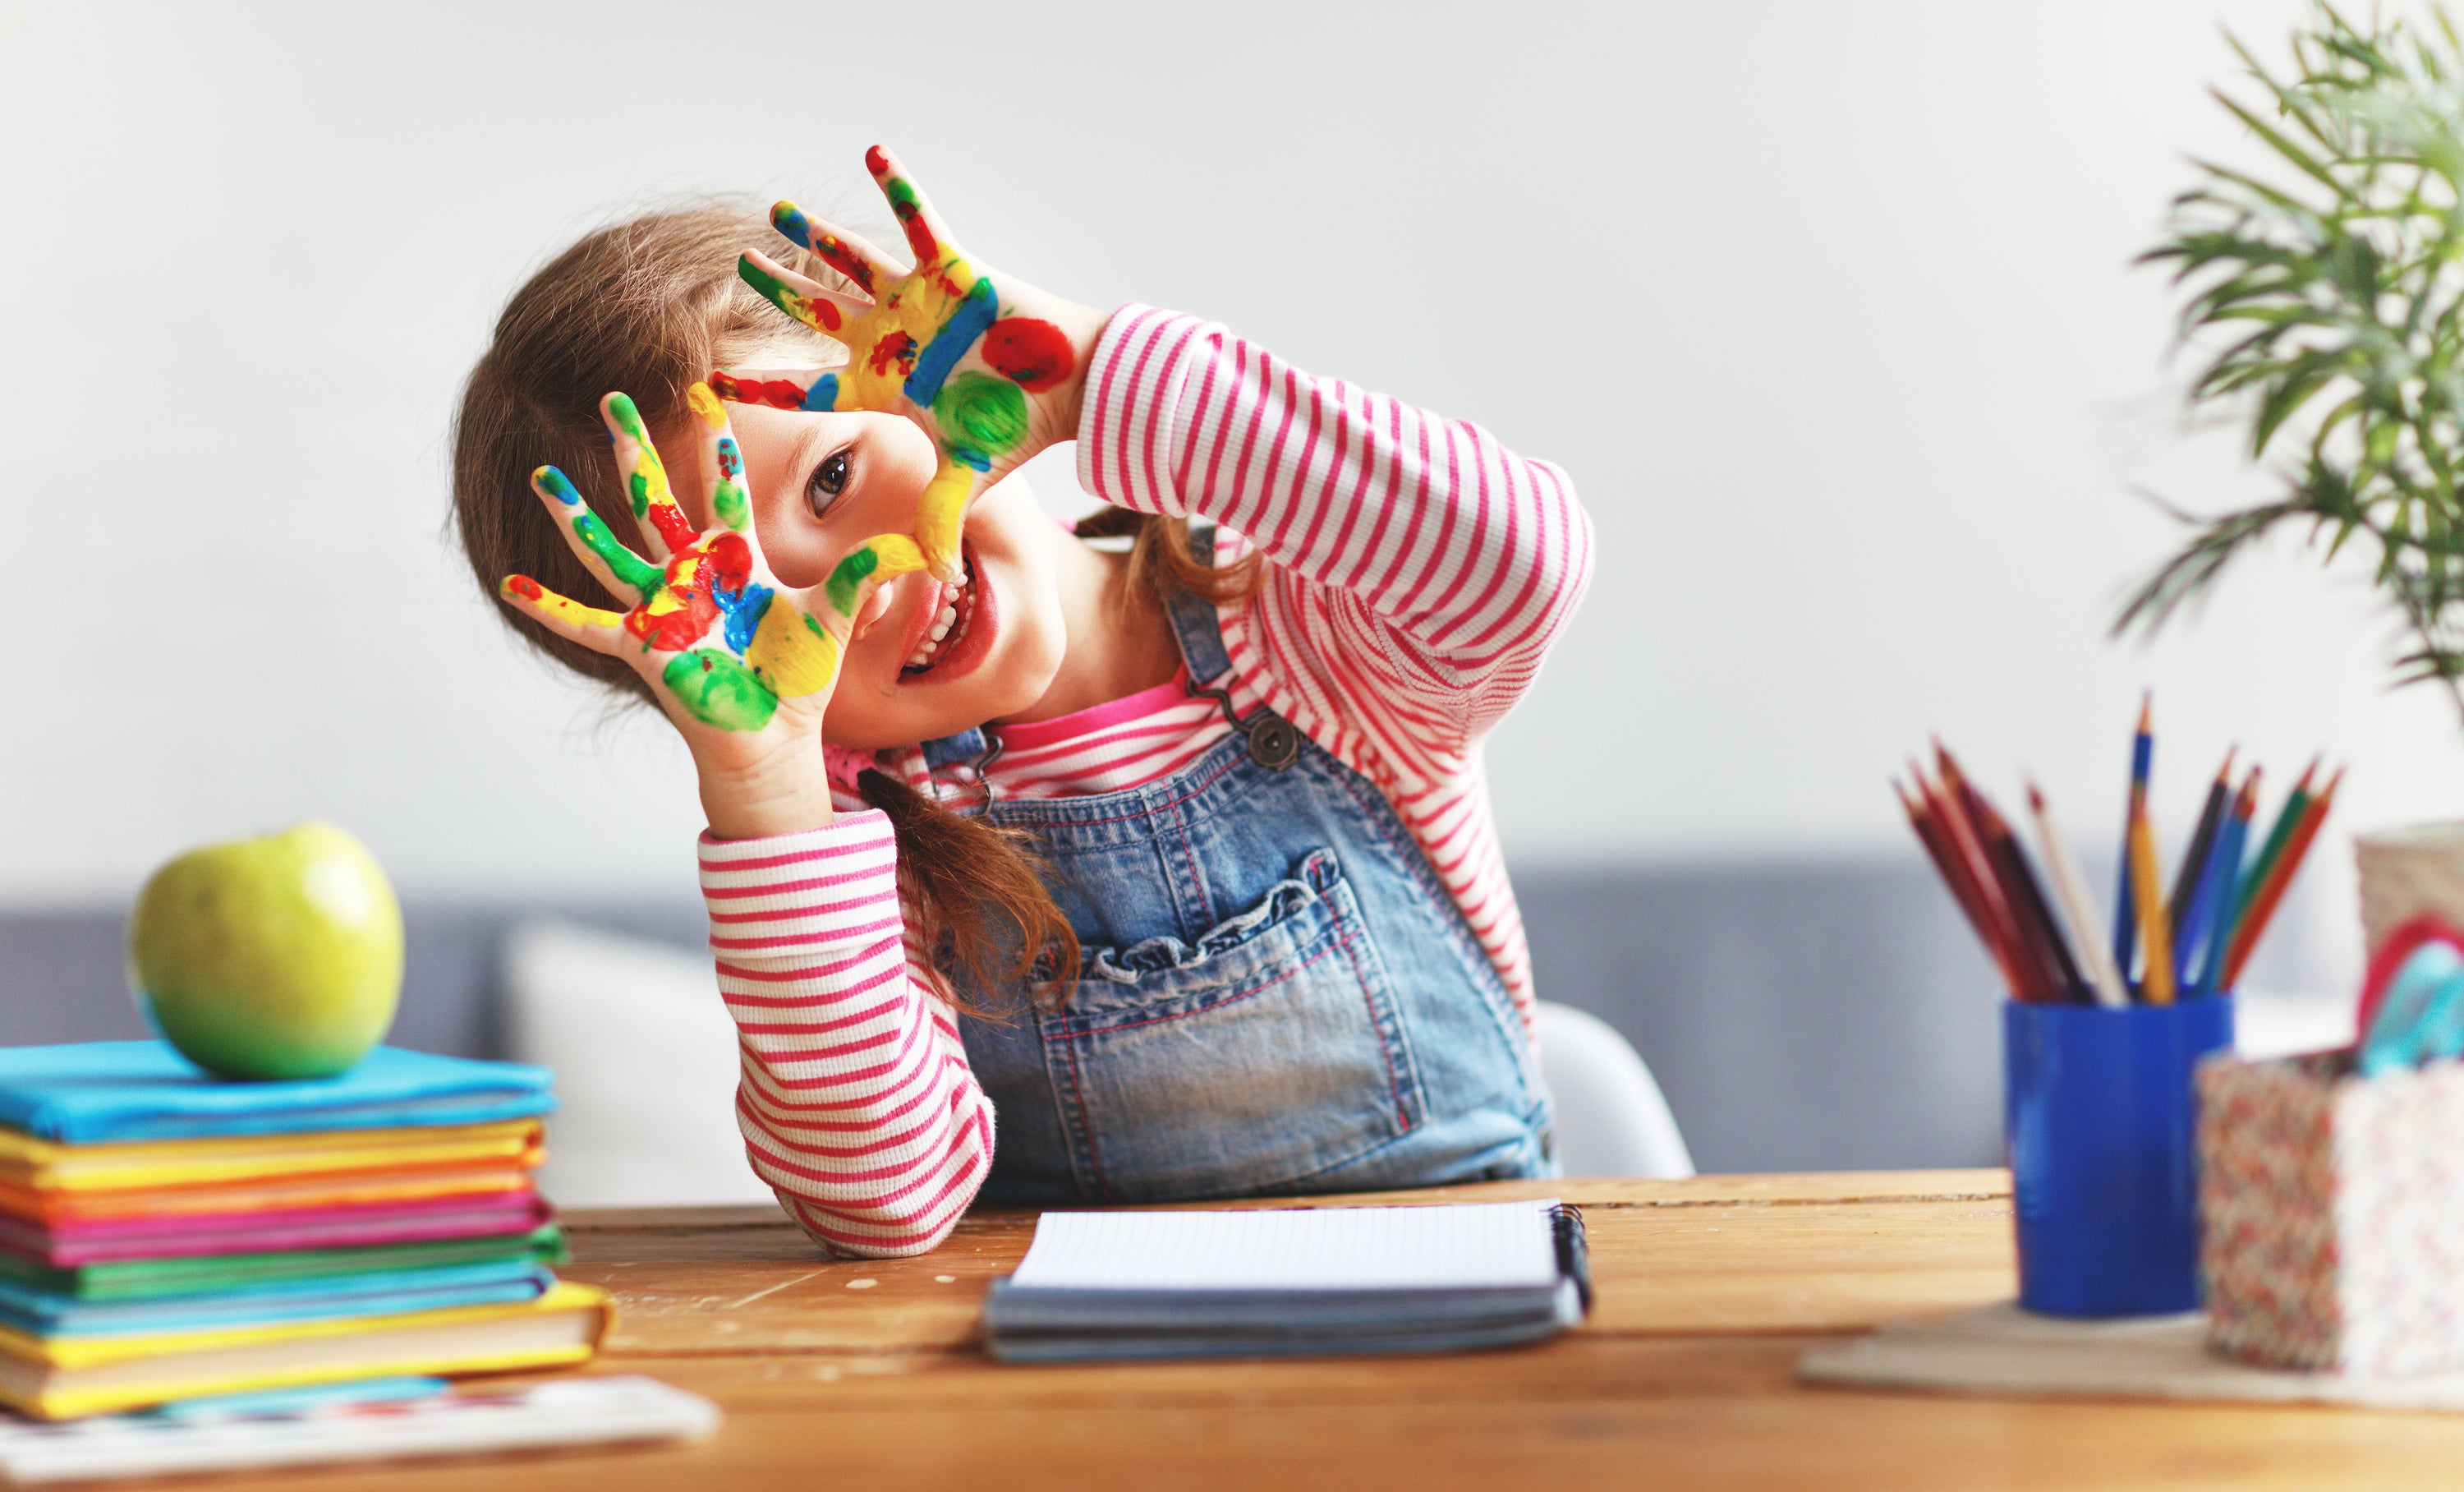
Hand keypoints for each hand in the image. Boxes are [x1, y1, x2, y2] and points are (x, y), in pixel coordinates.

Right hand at [500, 385, 924, 832]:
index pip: (726, 490)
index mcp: (737, 562)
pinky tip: (511, 585)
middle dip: (636, 450)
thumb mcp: (838, 616)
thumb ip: (868, 576)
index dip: (717, 445)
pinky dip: (549, 606)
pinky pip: (586, 623)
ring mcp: (663, 610)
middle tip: (612, 399)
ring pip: (611, 549)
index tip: (705, 394)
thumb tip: (922, 549)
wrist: (775, 740)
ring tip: (541, 476)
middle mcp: (693, 577)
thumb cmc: (798, 680)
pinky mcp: (644, 647)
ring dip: (576, 515)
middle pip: (657, 500)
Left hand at [725, 145, 1108, 581]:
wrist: (1071, 387)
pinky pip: (919, 218)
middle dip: (776, 291)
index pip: (805, 386)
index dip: (758, 386)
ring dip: (814, 235)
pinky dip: (898, 185)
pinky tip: (873, 150)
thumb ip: (940, 520)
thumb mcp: (969, 477)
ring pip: (851, 260)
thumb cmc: (1017, 428)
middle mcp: (889, 336)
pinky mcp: (952, 266)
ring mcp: (916, 299)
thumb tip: (935, 584)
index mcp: (881, 383)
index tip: (706, 383)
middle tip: (738, 268)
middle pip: (814, 312)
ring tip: (776, 213)